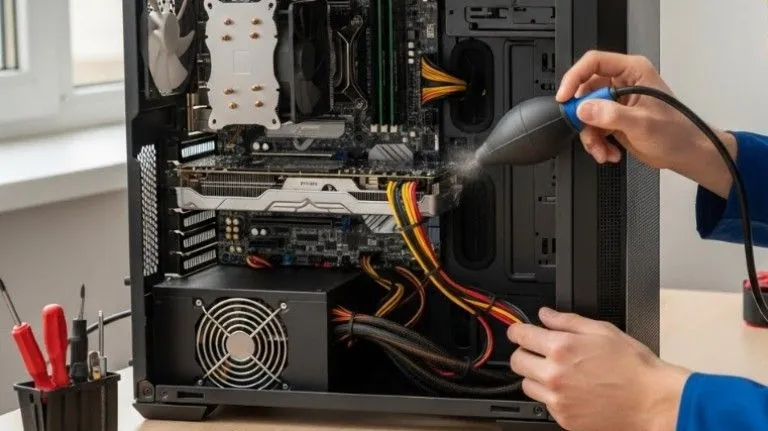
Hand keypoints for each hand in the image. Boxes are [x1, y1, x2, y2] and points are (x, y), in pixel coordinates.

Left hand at [507, 307, 690, 430]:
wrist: (653, 402)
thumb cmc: (634, 368)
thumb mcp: (603, 331)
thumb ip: (567, 321)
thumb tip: (546, 315)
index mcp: (562, 349)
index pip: (520, 335)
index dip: (517, 330)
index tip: (519, 330)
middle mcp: (555, 375)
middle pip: (517, 361)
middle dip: (524, 352)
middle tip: (538, 351)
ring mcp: (558, 400)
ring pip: (527, 385)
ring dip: (536, 376)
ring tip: (558, 373)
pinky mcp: (565, 419)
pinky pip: (545, 404)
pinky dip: (552, 396)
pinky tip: (571, 390)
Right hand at [556, 50, 735, 197]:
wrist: (685, 154)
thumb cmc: (677, 133)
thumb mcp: (642, 122)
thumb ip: (611, 114)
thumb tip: (584, 109)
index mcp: (632, 72)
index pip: (594, 63)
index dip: (575, 78)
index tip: (565, 98)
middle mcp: (622, 83)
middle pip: (585, 91)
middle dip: (583, 116)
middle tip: (585, 130)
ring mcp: (616, 102)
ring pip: (585, 113)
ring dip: (590, 136)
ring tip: (602, 149)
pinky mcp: (613, 119)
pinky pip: (592, 128)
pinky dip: (596, 144)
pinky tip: (609, 152)